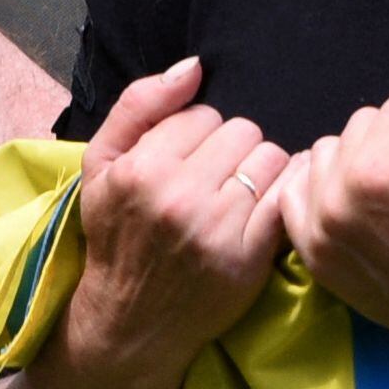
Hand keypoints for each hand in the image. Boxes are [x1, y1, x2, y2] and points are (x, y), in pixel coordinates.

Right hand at [57, 55, 293, 375]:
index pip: (203, 114)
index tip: (186, 162)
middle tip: (214, 181)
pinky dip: (282, 197)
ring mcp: (215, 228)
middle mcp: (177, 196)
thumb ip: (139, 106)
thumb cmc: (116, 236)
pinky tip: (261, 210)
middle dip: (232, 150)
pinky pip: (287, 197)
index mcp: (140, 168)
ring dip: (259, 172)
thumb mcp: (101, 166)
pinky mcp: (248, 257)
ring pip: (270, 158)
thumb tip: (194, 66)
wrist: (130, 322)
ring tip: (236, 197)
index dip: (198, 135)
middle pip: (242, 130)